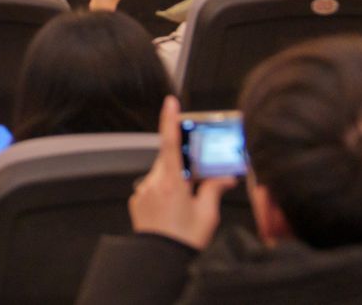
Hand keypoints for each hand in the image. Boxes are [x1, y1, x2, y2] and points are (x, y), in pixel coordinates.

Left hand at [127, 97, 233, 248]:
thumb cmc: (186, 239)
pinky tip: (173, 210)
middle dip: (184, 164)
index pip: (171, 144)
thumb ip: (214, 190)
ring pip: (160, 174)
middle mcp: (153, 183)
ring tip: (186, 203)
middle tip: (198, 177)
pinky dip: (164, 191)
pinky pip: (152, 188)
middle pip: (168, 160)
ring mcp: (142, 191)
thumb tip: (224, 177)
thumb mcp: (207, 215)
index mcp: (172, 182)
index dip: (169, 121)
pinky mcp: (136, 201)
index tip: (170, 102)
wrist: (160, 259)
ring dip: (174, 179)